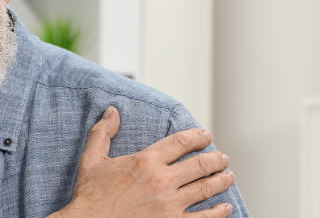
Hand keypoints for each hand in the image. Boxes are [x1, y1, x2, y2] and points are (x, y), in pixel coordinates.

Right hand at [50, 107, 235, 217]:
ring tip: (229, 176)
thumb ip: (102, 134)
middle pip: (201, 164)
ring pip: (207, 188)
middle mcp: (161, 181)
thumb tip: (112, 113)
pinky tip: (226, 206)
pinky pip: (204, 217)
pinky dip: (219, 211)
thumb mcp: (91, 161)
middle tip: (223, 158)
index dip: (199, 136)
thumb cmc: (90, 197)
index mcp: (145, 162)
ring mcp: (169, 205)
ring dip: (222, 180)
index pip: (182, 142)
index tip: (207, 136)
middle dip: (217, 159)